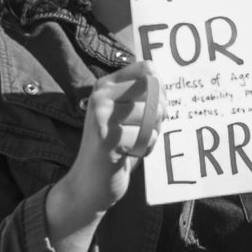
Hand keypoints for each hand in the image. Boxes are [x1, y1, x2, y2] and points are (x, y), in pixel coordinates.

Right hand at [46, 62, 167, 251]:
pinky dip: (146, 148)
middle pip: (153, 93)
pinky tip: (131, 153)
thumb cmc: (114, 146)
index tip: (159, 102)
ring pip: (152, 116)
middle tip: (149, 128)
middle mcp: (101, 96)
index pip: (147, 68)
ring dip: (152, 133)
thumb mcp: (121, 114)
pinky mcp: (108, 139)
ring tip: (137, 142)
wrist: (89, 182)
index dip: (161, 86)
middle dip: (160, 113)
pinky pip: (147, 137)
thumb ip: (139, 96)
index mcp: (105, 85)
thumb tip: (163, 82)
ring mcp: (102, 117)